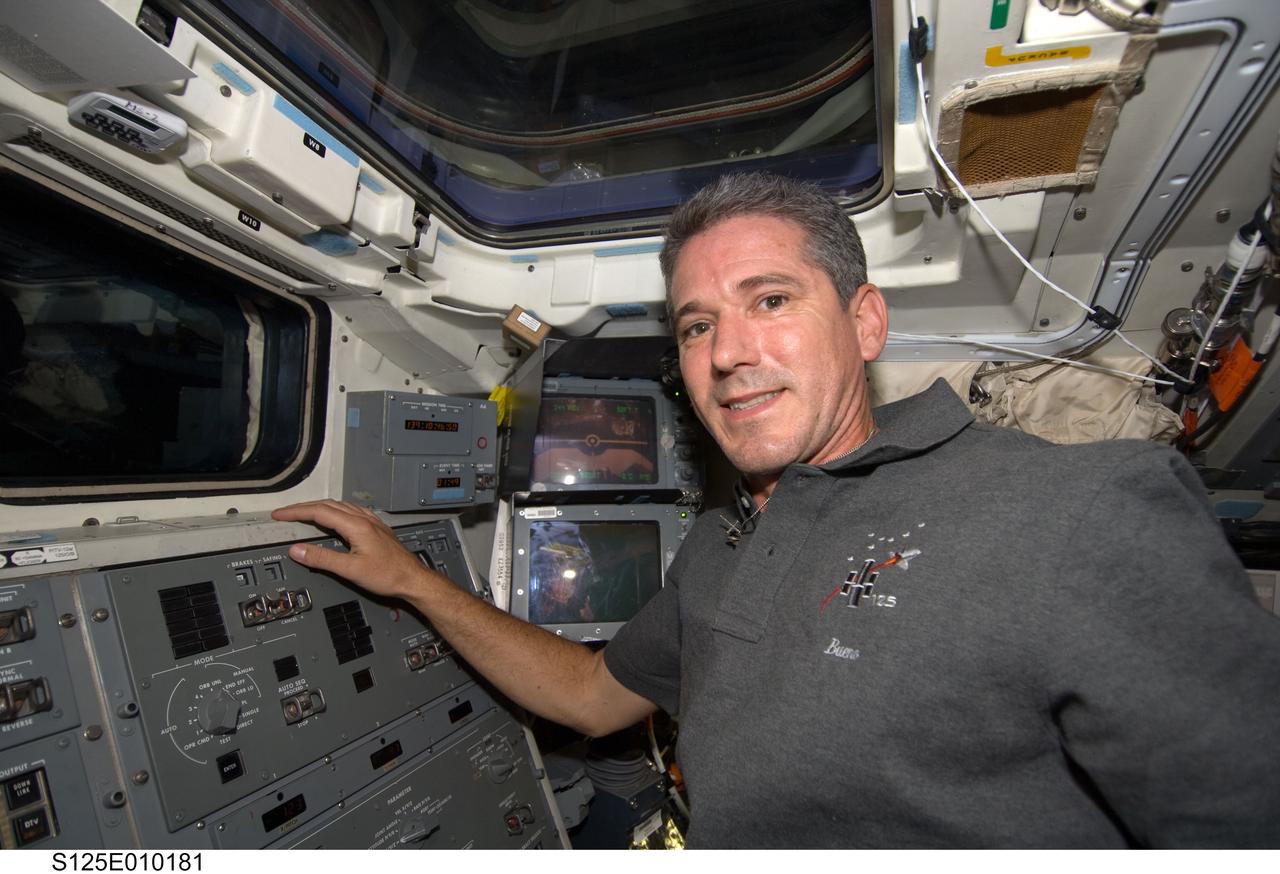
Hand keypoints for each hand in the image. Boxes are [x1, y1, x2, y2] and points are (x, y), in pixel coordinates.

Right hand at [270, 500, 435, 601]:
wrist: (413, 579)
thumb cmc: (389, 576)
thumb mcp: (350, 570)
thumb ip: (322, 559)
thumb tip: (298, 550)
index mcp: (356, 526)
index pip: (319, 511)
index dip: (296, 512)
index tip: (280, 515)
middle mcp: (365, 520)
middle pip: (329, 505)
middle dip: (304, 507)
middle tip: (287, 513)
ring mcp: (372, 523)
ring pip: (341, 506)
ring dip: (320, 507)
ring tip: (305, 513)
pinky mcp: (377, 529)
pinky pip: (352, 512)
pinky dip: (337, 511)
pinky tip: (337, 517)